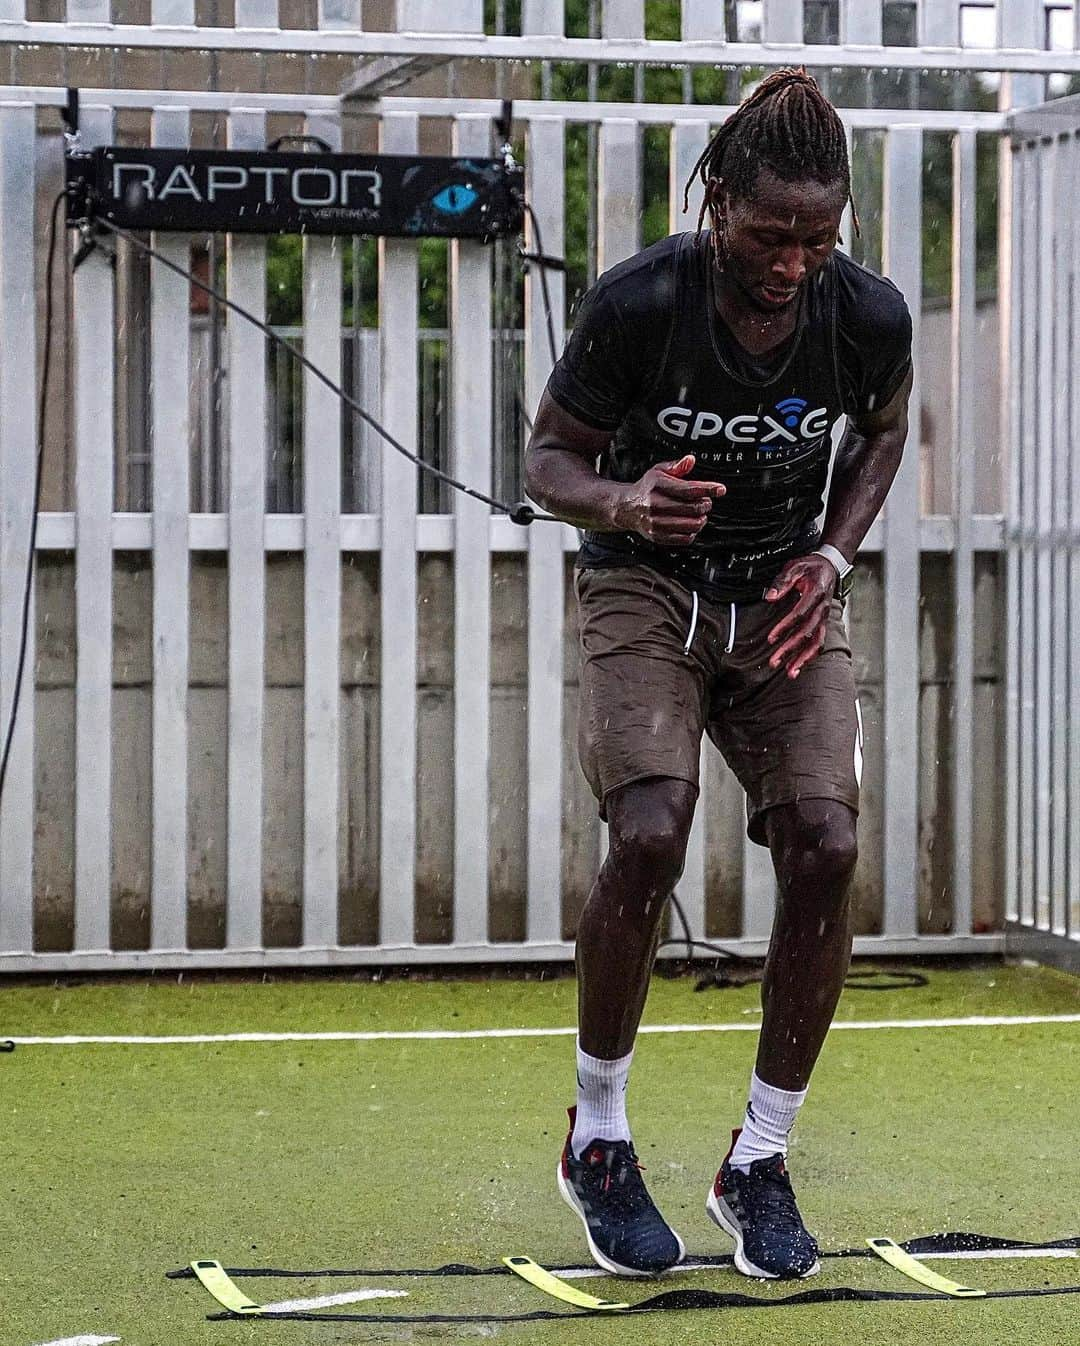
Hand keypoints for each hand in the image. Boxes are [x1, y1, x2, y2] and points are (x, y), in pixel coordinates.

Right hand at [611, 455, 725, 546]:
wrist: (627, 507)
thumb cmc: (647, 488)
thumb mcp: (659, 471)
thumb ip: (677, 466)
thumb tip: (690, 460)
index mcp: (658, 486)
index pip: (689, 489)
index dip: (708, 489)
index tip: (720, 489)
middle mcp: (656, 505)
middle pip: (693, 508)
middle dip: (706, 504)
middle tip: (706, 501)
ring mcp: (656, 522)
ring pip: (691, 525)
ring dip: (701, 519)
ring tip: (700, 513)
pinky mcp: (657, 536)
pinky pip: (684, 538)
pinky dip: (692, 532)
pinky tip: (690, 524)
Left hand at [764, 554, 838, 678]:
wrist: (830, 567)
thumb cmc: (810, 567)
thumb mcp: (795, 567)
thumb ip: (782, 582)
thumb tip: (769, 597)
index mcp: (816, 593)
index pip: (800, 614)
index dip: (785, 627)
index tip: (771, 638)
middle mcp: (822, 609)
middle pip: (807, 633)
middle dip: (791, 649)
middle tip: (775, 661)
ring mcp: (824, 618)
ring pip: (817, 643)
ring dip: (803, 659)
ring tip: (789, 673)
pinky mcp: (822, 624)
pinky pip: (818, 643)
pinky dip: (809, 657)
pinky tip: (797, 667)